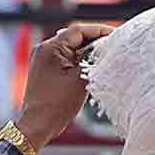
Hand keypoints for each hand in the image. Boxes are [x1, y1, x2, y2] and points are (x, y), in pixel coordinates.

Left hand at [15, 24, 114, 151]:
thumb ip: (93, 60)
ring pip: (70, 48)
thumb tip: (104, 49)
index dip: (100, 31)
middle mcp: (44, 49)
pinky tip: (90, 67)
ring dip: (87, 51)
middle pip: (74, 37)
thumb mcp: (81, 79)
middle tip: (113, 45)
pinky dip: (78, 60)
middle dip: (94, 40)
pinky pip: (64, 58)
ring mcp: (42, 59)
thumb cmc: (57, 104)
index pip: (79, 30)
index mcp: (51, 47)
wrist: (38, 124)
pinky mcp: (44, 69)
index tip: (116, 34)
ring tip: (104, 56)